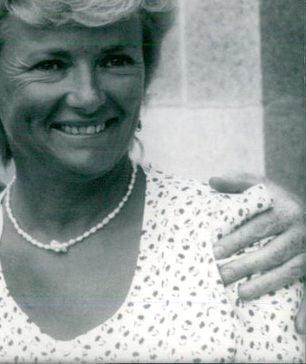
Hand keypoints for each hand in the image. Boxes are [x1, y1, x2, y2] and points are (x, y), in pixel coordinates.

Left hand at [210, 173, 305, 333]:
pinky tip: (298, 328)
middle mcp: (301, 233)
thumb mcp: (261, 185)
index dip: (237, 238)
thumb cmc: (276, 199)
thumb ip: (238, 183)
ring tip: (241, 294)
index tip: (215, 249)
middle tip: (219, 275)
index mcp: (286, 210)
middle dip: (245, 266)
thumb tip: (212, 181)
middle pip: (271, 253)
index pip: (258, 227)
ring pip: (288, 272)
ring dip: (265, 285)